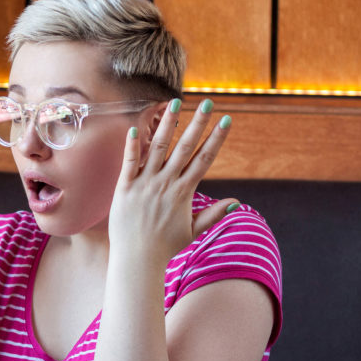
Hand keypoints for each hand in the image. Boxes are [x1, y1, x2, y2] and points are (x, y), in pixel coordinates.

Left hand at [108, 99, 237, 265]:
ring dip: (167, 124)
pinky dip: (131, 145)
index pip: (204, 159)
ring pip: (157, 148)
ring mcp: (144, 184)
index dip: (216, 138)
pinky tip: (133, 126)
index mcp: (184, 192)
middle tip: (208, 102)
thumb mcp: (192, 231)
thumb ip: (213, 214)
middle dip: (198, 123)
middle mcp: (166, 184)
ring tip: (174, 102)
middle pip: (185, 148)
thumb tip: (236, 202)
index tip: (226, 120)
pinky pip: (128, 162)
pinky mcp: (124, 188)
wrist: (137, 259)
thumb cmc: (164, 246)